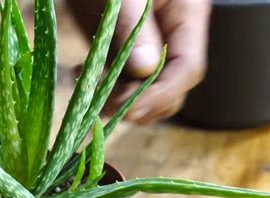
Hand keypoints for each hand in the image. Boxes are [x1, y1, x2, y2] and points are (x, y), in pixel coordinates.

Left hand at [67, 0, 210, 123]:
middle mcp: (171, 36)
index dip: (163, 94)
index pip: (188, 68)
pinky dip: (105, 88)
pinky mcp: (124, 50)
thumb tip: (145, 70)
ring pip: (147, 89)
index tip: (132, 108)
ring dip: (121, 101)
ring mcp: (148, 46)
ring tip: (91, 93)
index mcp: (186, 15)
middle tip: (107, 106)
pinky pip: (123, 80)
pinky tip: (81, 76)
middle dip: (143, 103)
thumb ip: (133, 28)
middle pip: (172, 86)